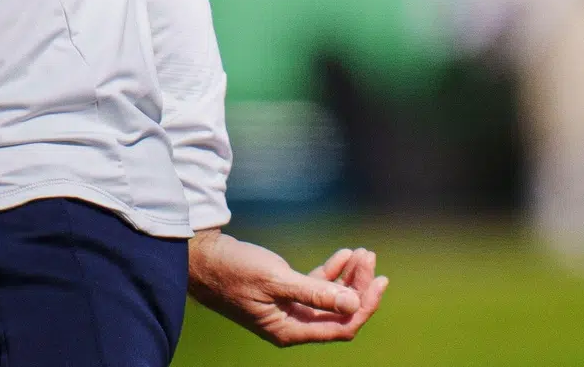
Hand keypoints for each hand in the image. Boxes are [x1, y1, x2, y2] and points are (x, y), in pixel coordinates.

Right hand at [188, 230, 387, 346]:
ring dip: (347, 276)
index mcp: (290, 331)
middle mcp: (292, 325)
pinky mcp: (282, 293)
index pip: (341, 327)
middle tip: (370, 257)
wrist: (203, 259)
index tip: (379, 281)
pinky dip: (330, 272)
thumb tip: (354, 304)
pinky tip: (344, 255)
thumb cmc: (236, 270)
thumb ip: (316, 294)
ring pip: (329, 297)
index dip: (364, 306)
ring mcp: (288, 309)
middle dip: (358, 286)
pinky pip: (315, 287)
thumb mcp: (277, 280)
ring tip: (362, 252)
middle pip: (338, 312)